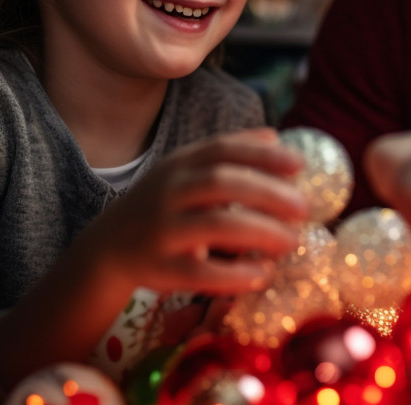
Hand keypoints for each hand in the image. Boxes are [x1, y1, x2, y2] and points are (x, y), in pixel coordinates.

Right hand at [82, 127, 309, 294]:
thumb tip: (275, 136)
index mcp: (179, 164)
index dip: (263, 155)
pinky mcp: (157, 268)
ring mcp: (161, 229)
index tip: (299, 164)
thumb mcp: (186, 171)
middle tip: (304, 208)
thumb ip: (227, 152)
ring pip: (214, 225)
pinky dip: (234, 273)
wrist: (106, 249)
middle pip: (222, 183)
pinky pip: (199, 271)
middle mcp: (168, 191)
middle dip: (268, 193)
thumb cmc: (161, 206)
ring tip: (292, 241)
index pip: (223, 149)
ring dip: (259, 232)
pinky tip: (263, 273)